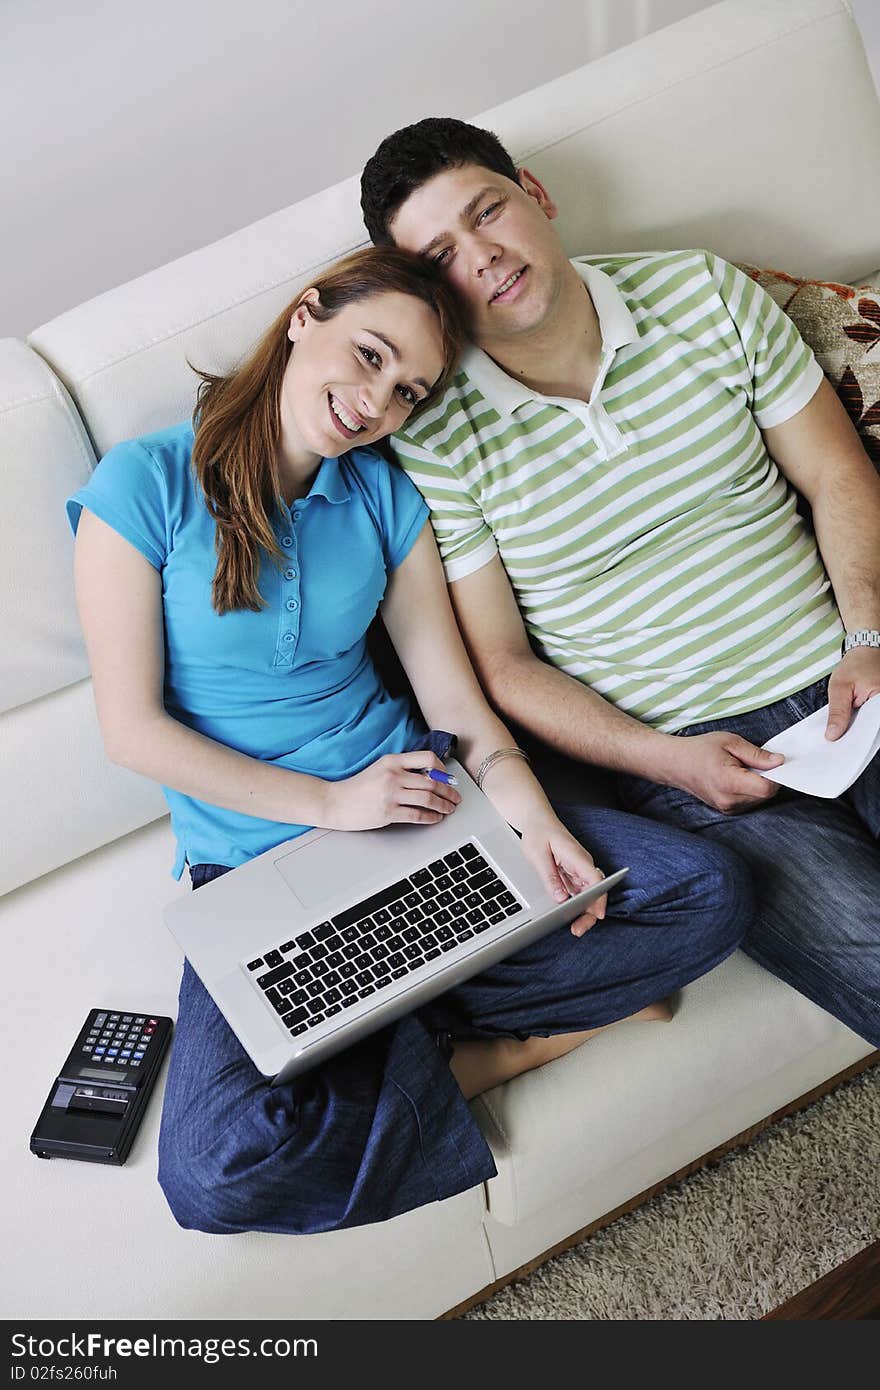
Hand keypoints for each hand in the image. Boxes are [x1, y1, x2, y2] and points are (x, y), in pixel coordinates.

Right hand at [322, 751, 460, 831]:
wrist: (335, 802)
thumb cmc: (358, 787)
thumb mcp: (380, 768)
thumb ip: (402, 769)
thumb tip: (430, 776)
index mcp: (392, 760)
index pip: (427, 758)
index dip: (442, 769)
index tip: (448, 778)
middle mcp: (393, 775)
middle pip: (432, 781)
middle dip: (449, 792)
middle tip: (455, 798)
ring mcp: (390, 794)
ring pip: (428, 798)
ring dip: (443, 805)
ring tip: (449, 809)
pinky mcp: (387, 812)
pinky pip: (417, 815)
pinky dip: (431, 817)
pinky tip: (435, 818)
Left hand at [519, 817, 609, 936]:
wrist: (536, 820)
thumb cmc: (538, 832)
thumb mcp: (538, 855)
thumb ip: (549, 877)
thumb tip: (560, 898)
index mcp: (577, 856)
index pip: (595, 879)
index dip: (599, 898)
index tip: (598, 914)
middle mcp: (582, 864)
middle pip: (595, 891)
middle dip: (591, 912)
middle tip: (579, 929)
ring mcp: (579, 869)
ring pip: (588, 894)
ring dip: (585, 911)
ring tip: (576, 928)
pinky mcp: (573, 874)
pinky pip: (579, 892)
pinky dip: (577, 905)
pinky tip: (570, 916)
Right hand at [668, 731, 783, 812]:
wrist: (674, 763)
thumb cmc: (699, 750)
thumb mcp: (730, 742)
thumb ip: (756, 754)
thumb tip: (779, 761)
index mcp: (728, 781)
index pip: (766, 789)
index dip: (776, 775)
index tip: (774, 762)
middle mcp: (728, 800)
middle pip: (765, 795)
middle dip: (768, 778)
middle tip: (755, 761)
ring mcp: (727, 808)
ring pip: (759, 799)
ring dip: (759, 784)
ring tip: (742, 768)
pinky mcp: (726, 810)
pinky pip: (750, 802)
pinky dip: (750, 790)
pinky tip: (738, 777)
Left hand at [825, 648, 879, 739]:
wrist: (865, 651)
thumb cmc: (855, 666)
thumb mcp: (840, 688)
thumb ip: (837, 712)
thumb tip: (833, 735)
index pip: (869, 729)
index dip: (854, 739)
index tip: (839, 747)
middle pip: (869, 729)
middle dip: (853, 735)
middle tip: (835, 744)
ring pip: (868, 725)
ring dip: (855, 729)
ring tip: (839, 737)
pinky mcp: (877, 707)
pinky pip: (868, 720)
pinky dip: (858, 722)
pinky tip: (845, 727)